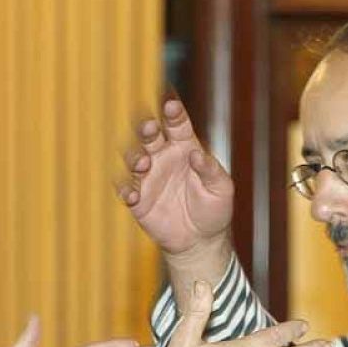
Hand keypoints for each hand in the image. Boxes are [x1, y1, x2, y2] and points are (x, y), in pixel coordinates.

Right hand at [117, 97, 234, 270]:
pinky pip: (125, 189)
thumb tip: (196, 155)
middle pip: (149, 135)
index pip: (177, 124)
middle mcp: (163, 157)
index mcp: (185, 147)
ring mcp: (148, 177)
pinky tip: (132, 196)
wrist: (200, 241)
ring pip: (133, 157)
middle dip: (146, 127)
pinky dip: (125, 190)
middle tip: (149, 127)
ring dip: (134, 157)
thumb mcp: (221, 189)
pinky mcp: (138, 199)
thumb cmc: (214, 209)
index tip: (171, 105)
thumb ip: (210, 170)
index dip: (173, 113)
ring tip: (143, 164)